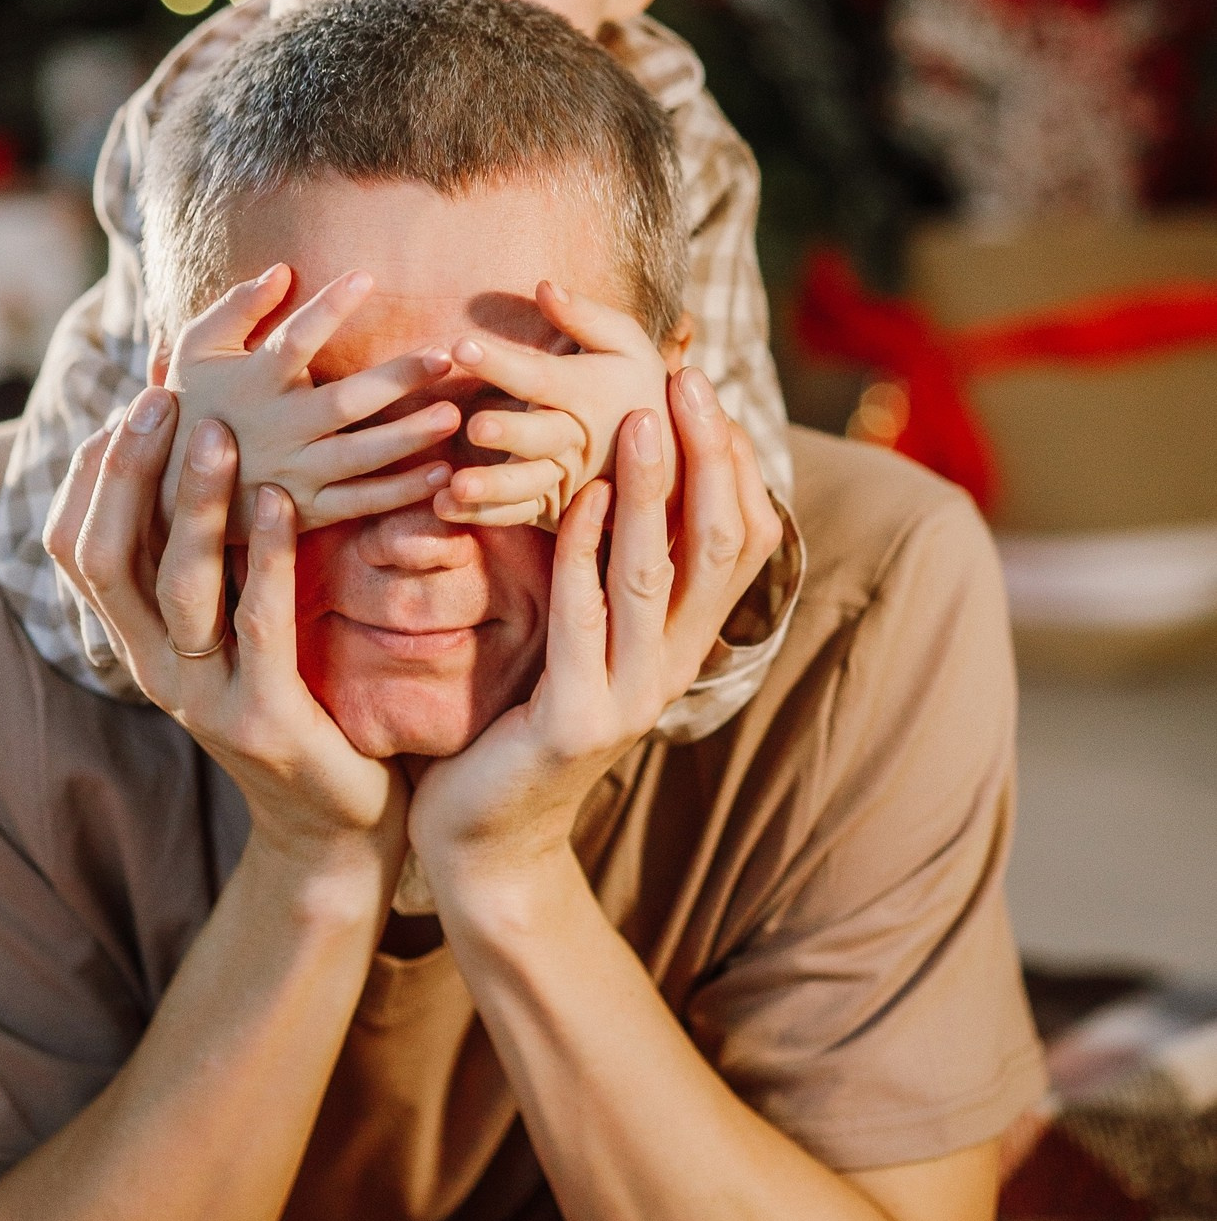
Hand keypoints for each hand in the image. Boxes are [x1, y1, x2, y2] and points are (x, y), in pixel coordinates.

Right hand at [47, 389, 406, 892]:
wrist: (336, 828)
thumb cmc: (297, 707)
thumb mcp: (238, 631)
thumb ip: (213, 562)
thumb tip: (196, 454)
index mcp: (139, 644)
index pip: (76, 550)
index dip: (91, 476)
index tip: (129, 404)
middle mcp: (155, 671)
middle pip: (107, 558)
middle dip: (127, 471)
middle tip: (160, 397)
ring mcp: (204, 700)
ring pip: (175, 586)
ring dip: (191, 501)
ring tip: (214, 431)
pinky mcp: (265, 719)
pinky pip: (256, 623)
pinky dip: (263, 554)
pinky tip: (278, 499)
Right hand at [158, 264, 462, 539]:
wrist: (169, 490)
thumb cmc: (192, 403)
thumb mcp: (196, 350)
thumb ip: (237, 308)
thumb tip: (282, 270)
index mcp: (254, 382)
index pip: (294, 340)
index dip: (328, 308)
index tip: (367, 276)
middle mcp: (279, 427)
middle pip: (344, 403)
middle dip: (396, 380)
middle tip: (445, 357)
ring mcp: (295, 472)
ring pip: (360, 457)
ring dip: (408, 438)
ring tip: (452, 416)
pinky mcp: (307, 510)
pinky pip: (360, 502)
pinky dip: (401, 492)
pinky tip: (440, 474)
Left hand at [409, 370, 782, 884]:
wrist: (480, 840)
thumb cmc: (512, 721)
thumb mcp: (569, 635)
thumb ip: (597, 569)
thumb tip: (608, 473)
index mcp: (677, 641)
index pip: (741, 540)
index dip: (732, 463)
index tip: (704, 386)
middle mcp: (670, 666)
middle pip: (719, 546)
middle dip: (706, 456)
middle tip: (686, 379)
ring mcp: (629, 697)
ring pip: (655, 575)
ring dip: (651, 490)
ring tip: (641, 417)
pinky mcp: (574, 722)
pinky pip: (584, 621)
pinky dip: (585, 554)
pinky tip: (581, 499)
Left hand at [431, 282, 675, 529]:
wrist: (670, 458)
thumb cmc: (635, 386)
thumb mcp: (627, 344)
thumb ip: (586, 317)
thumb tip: (544, 285)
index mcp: (587, 391)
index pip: (541, 375)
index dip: (501, 362)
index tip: (461, 346)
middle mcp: (576, 438)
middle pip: (542, 436)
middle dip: (511, 433)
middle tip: (476, 428)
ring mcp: (565, 477)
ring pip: (529, 484)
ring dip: (493, 488)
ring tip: (456, 487)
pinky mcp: (553, 506)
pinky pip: (518, 514)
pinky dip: (484, 516)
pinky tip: (445, 507)